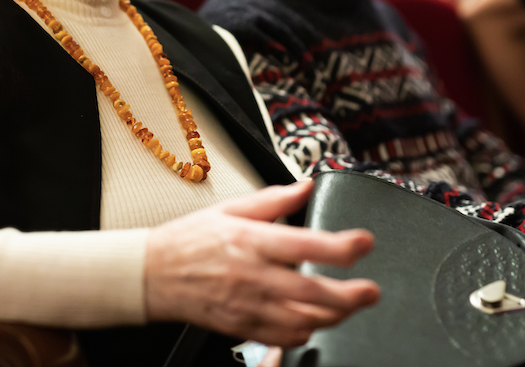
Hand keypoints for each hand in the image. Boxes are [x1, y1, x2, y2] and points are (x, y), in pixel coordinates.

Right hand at [144, 180, 378, 346]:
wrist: (153, 274)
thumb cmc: (190, 240)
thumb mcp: (231, 209)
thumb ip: (274, 200)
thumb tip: (307, 186)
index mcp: (251, 241)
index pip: (304, 245)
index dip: (340, 247)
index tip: (364, 243)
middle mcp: (252, 275)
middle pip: (311, 292)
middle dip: (349, 295)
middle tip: (372, 291)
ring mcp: (248, 306)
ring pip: (303, 320)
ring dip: (333, 316)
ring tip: (349, 305)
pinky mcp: (242, 327)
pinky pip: (282, 338)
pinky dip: (304, 333)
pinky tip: (313, 322)